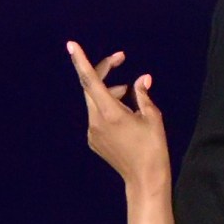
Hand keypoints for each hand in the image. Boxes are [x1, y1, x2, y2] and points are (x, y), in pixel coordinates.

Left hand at [69, 41, 169, 190]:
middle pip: (91, 87)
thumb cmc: (153, 146)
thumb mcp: (152, 116)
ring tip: (129, 94)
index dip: (81, 61)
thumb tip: (142, 79)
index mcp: (110, 112)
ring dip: (109, 91)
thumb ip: (143, 94)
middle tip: (120, 58)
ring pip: (95, 102)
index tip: (71, 45)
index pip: (90, 81)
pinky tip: (125, 114)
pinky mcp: (94, 141)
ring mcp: (92, 132)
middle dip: (104, 71)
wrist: (144, 179)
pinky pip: (97, 116)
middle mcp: (96, 121)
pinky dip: (108, 107)